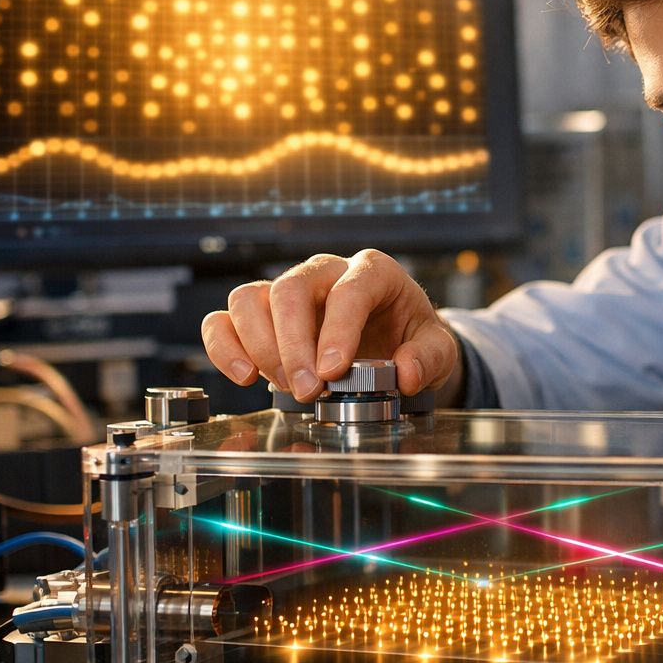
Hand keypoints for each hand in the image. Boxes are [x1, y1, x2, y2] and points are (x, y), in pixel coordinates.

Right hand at [200, 249, 460, 401]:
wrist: (394, 344)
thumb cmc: (412, 339)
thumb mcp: (437, 348)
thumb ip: (429, 358)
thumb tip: (405, 373)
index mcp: (374, 271)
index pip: (349, 289)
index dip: (338, 330)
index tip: (333, 372)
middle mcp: (325, 272)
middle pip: (291, 289)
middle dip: (294, 344)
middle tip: (308, 390)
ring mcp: (288, 291)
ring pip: (249, 298)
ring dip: (260, 347)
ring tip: (287, 386)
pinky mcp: (260, 315)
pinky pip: (224, 319)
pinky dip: (225, 346)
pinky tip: (245, 376)